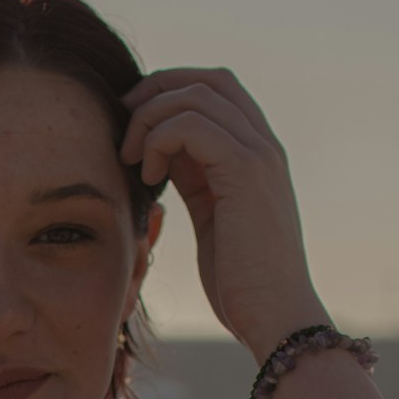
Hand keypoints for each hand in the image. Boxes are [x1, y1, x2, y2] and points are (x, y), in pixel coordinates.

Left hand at [118, 67, 330, 357]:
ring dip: (150, 119)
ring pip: (195, 96)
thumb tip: (161, 150)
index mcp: (258, 153)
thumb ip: (194, 177)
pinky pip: (191, 126)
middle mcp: (265, 145)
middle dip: (155, 94)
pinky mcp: (246, 172)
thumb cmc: (242, 282)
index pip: (215, 88)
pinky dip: (159, 141)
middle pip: (206, 80)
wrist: (276, 319)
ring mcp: (259, 155)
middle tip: (123, 128)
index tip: (133, 125)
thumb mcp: (212, 216)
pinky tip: (150, 176)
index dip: (169, 92)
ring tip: (133, 159)